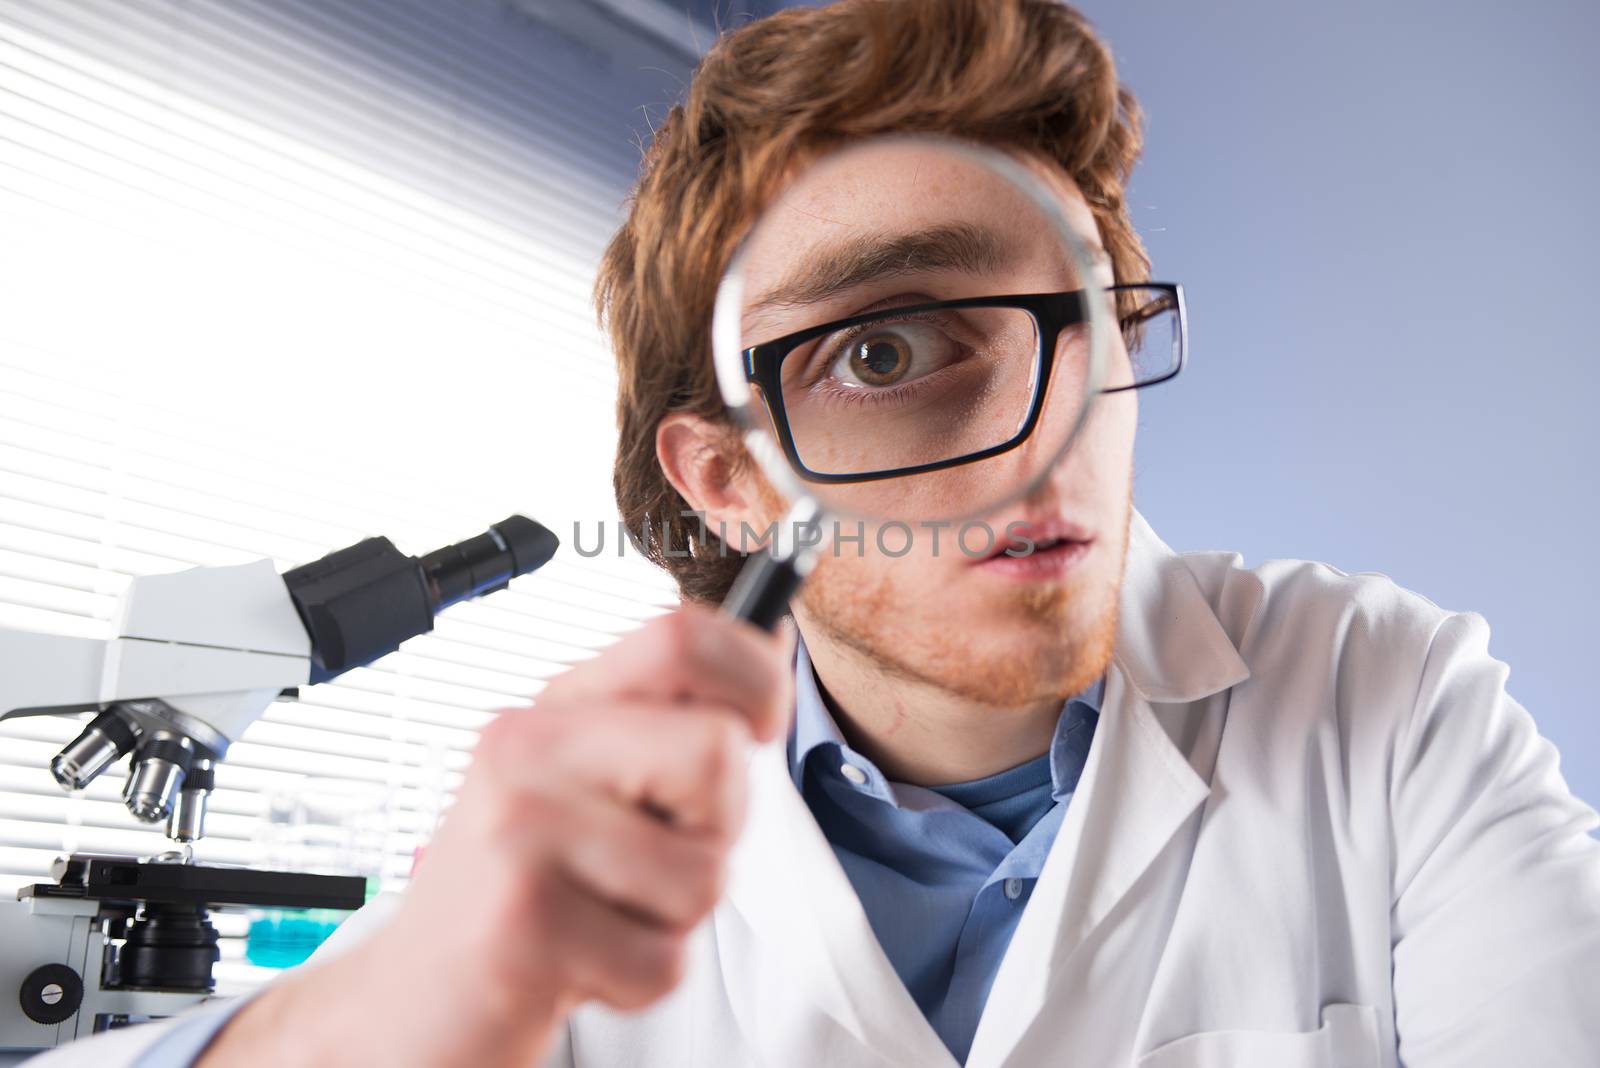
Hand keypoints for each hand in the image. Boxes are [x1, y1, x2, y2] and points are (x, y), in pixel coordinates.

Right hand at [196, 603, 793, 1067]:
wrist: (411, 1003)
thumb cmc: (524, 892)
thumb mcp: (588, 785)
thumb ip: (669, 723)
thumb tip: (776, 639)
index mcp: (559, 709)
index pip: (680, 636)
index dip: (755, 676)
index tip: (761, 729)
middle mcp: (530, 752)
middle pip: (716, 755)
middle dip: (718, 831)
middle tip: (651, 863)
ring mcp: (519, 833)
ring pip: (704, 874)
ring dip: (674, 921)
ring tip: (601, 917)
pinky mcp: (521, 924)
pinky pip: (664, 961)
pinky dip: (640, 982)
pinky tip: (578, 966)